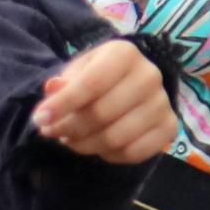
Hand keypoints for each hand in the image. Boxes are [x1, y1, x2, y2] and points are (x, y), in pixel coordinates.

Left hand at [31, 38, 174, 161]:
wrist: (132, 83)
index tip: (39, 118)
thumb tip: (52, 89)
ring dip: (84, 144)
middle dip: (69, 127)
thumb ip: (64, 82)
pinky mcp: (170, 129)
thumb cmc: (99, 75)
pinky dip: (108, 155)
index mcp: (124, 54)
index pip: (90, 84)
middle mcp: (150, 76)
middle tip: (50, 132)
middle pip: (101, 114)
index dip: (62, 104)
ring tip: (68, 140)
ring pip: (115, 137)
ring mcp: (163, 104)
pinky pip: (133, 153)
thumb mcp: (78, 71)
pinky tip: (95, 146)